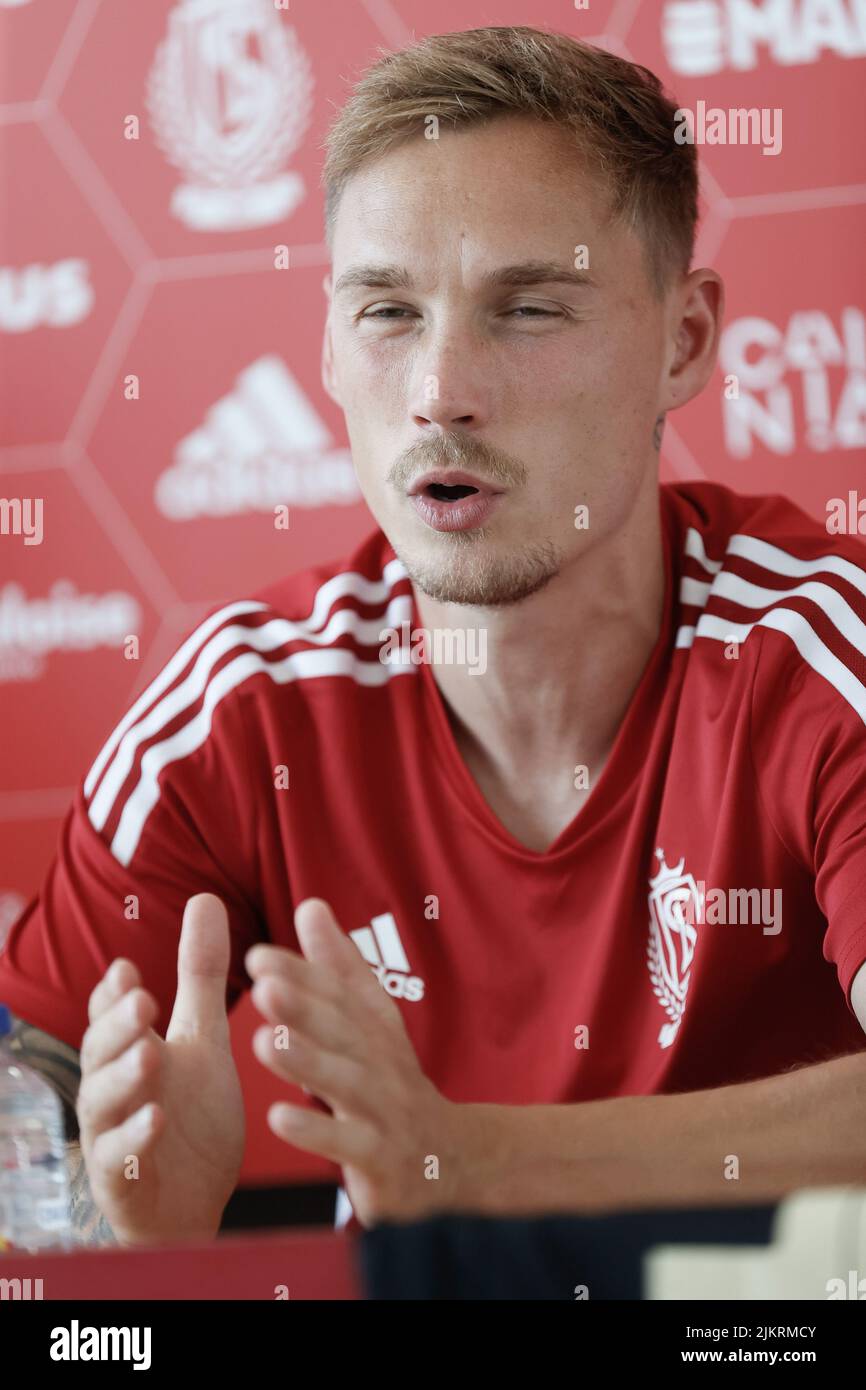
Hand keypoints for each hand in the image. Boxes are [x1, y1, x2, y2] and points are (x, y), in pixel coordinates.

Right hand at [77, 894, 244, 1245]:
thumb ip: (200, 974)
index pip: (110, 1016)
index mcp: (129, 1052)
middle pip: (101, 1052)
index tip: (126, 971)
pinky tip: (157, 1118)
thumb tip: (204, 898)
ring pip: (104, 1102)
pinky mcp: (124, 1182)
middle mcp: (112, 1089)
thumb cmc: (191, 1115)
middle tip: (142, 1002)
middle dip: (119, 1027)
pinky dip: (136, 1137)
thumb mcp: (203, 1038)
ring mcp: (112, 1136)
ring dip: (124, 1077)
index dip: (113, 996)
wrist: (195, 1203)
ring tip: (149, 1052)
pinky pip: (122, 1159)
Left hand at [246, 899, 473, 1228]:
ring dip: (308, 1062)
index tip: (258, 955)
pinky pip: (349, 1145)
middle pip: (344, 1031)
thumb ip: (337, 968)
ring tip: (265, 1043)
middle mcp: (382, 1064)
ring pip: (347, 1083)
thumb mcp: (371, 1024)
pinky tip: (277, 1118)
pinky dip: (316, 1133)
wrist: (448, 1162)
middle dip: (304, 1007)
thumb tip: (309, 905)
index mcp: (375, 1030)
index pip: (339, 995)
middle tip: (263, 985)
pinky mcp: (381, 1160)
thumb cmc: (392, 1086)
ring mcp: (384, 1112)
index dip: (302, 974)